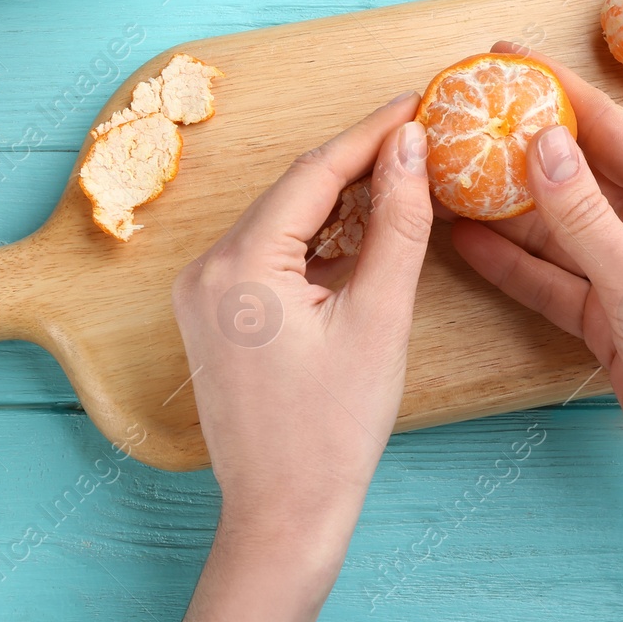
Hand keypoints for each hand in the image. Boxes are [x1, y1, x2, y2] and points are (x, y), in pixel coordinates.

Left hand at [171, 92, 431, 621]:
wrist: (283, 517)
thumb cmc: (333, 431)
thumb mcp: (379, 317)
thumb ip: (397, 223)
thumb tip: (409, 147)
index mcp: (239, 264)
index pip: (315, 172)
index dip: (372, 133)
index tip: (418, 104)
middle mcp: (206, 268)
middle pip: (294, 191)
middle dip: (358, 162)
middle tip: (419, 136)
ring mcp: (203, 293)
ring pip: (283, 220)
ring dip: (339, 198)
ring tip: (402, 176)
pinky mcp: (213, 316)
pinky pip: (269, 253)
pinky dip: (316, 238)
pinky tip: (361, 230)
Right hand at [452, 42, 622, 512]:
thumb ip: (588, 219)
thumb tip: (544, 143)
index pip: (611, 130)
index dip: (558, 90)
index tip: (505, 57)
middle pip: (579, 175)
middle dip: (523, 146)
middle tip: (463, 115)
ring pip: (559, 229)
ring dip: (508, 207)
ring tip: (448, 177)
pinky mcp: (614, 321)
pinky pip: (555, 280)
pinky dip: (514, 265)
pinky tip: (469, 242)